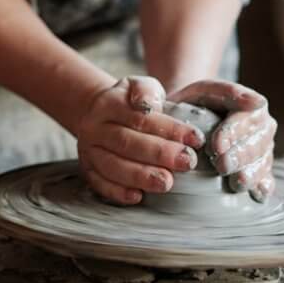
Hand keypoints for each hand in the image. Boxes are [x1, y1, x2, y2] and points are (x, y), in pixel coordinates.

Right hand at [74, 75, 205, 204]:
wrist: (98, 114)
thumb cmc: (129, 102)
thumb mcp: (140, 85)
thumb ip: (146, 91)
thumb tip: (147, 105)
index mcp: (108, 103)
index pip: (140, 117)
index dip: (169, 129)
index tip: (196, 139)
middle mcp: (94, 127)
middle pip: (126, 142)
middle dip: (159, 154)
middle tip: (186, 162)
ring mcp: (88, 150)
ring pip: (112, 165)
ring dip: (140, 176)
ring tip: (166, 183)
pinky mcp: (87, 169)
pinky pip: (99, 183)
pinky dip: (117, 192)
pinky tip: (137, 196)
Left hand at [168, 80, 276, 200]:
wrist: (185, 122)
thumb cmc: (196, 105)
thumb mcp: (204, 91)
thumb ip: (227, 92)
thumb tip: (258, 102)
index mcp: (253, 108)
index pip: (249, 120)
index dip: (233, 133)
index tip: (216, 146)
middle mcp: (263, 130)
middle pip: (256, 144)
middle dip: (239, 156)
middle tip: (221, 166)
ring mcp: (263, 152)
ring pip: (263, 163)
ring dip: (251, 174)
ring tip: (236, 183)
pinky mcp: (260, 172)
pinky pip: (267, 180)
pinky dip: (263, 187)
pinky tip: (257, 194)